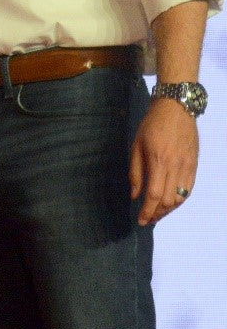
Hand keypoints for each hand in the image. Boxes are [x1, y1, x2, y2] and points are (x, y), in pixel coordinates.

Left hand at [129, 96, 198, 224]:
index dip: (147, 211)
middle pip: (169, 200)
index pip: (154, 195)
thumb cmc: (152, 125)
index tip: (141, 220)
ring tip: (158, 214)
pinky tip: (171, 203)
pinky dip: (180, 200)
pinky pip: (189, 189)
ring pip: (181, 198)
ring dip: (169, 210)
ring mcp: (187, 166)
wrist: (176, 108)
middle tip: (148, 219)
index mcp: (158, 161)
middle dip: (157, 214)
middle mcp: (175, 166)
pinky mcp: (194, 164)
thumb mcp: (136, 146)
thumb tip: (134, 196)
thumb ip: (135, 173)